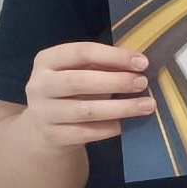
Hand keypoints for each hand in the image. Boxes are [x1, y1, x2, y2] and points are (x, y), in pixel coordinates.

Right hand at [21, 41, 155, 148]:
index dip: (114, 56)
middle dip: (116, 82)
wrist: (43, 128)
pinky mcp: (51, 135)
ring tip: (147, 105)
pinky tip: (126, 124)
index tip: (142, 62)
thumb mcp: (81, 72)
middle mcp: (40, 85)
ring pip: (85, 110)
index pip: (81, 52)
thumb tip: (139, 65)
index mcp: (47, 60)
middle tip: (143, 83)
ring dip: (121, 107)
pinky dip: (109, 128)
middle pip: (80, 81)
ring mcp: (43, 112)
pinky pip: (85, 133)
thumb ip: (103, 65)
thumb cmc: (72, 92)